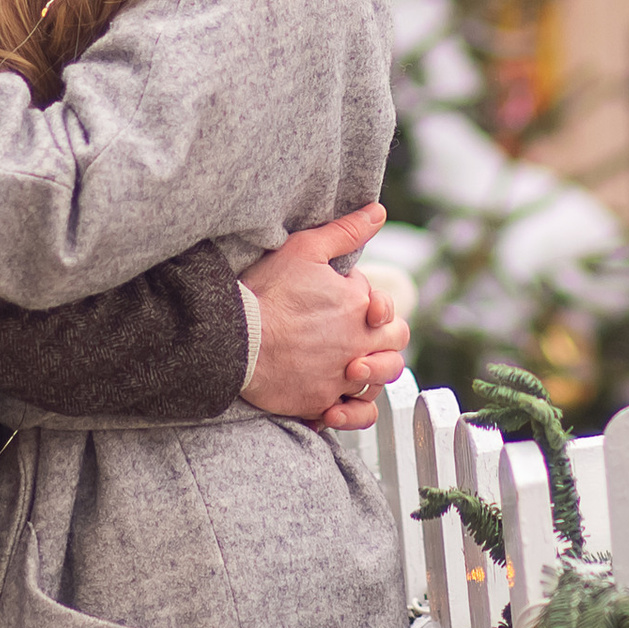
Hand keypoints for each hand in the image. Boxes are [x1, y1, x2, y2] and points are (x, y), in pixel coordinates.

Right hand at [241, 202, 408, 430]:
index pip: (388, 311)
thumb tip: (377, 212)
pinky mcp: (320, 402)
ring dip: (372, 374)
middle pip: (394, 347)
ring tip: (350, 366)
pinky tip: (340, 401)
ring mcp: (340, 377)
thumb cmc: (266, 293)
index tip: (350, 303)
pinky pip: (356, 415)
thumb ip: (345, 232)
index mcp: (360, 309)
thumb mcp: (305, 249)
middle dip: (383, 340)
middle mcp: (358, 346)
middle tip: (356, 335)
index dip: (375, 306)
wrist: (234, 339)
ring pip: (379, 383)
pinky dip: (355, 411)